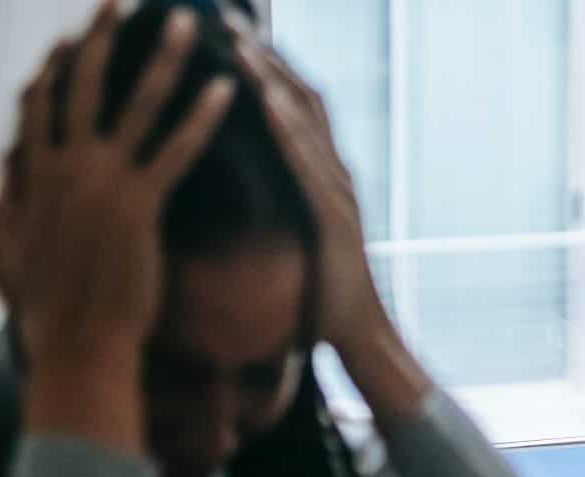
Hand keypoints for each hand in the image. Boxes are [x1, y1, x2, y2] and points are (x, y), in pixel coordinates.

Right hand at [0, 1, 232, 445]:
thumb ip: (8, 203)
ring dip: (162, 59)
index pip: (40, 106)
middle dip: (101, 37)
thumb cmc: (44, 312)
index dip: (56, 70)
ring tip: (186, 24)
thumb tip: (5, 171)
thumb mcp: (8, 250)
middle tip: (119, 1)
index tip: (69, 42)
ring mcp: (101, 183)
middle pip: (82, 85)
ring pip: (135, 104)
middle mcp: (64, 168)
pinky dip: (201, 117)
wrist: (75, 345)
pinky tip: (225, 91)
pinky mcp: (139, 206)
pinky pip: (176, 150)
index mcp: (33, 177)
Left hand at [233, 32, 388, 349]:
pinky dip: (288, 129)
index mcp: (321, 176)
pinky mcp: (335, 218)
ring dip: (272, 79)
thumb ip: (274, 206)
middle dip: (264, 55)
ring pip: (305, 122)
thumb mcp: (290, 238)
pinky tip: (265, 101)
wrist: (358, 336)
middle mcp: (335, 174)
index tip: (228, 32)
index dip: (264, 66)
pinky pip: (308, 164)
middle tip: (226, 17)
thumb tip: (235, 189)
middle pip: (300, 97)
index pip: (293, 105)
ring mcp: (339, 193)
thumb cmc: (320, 295)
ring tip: (239, 43)